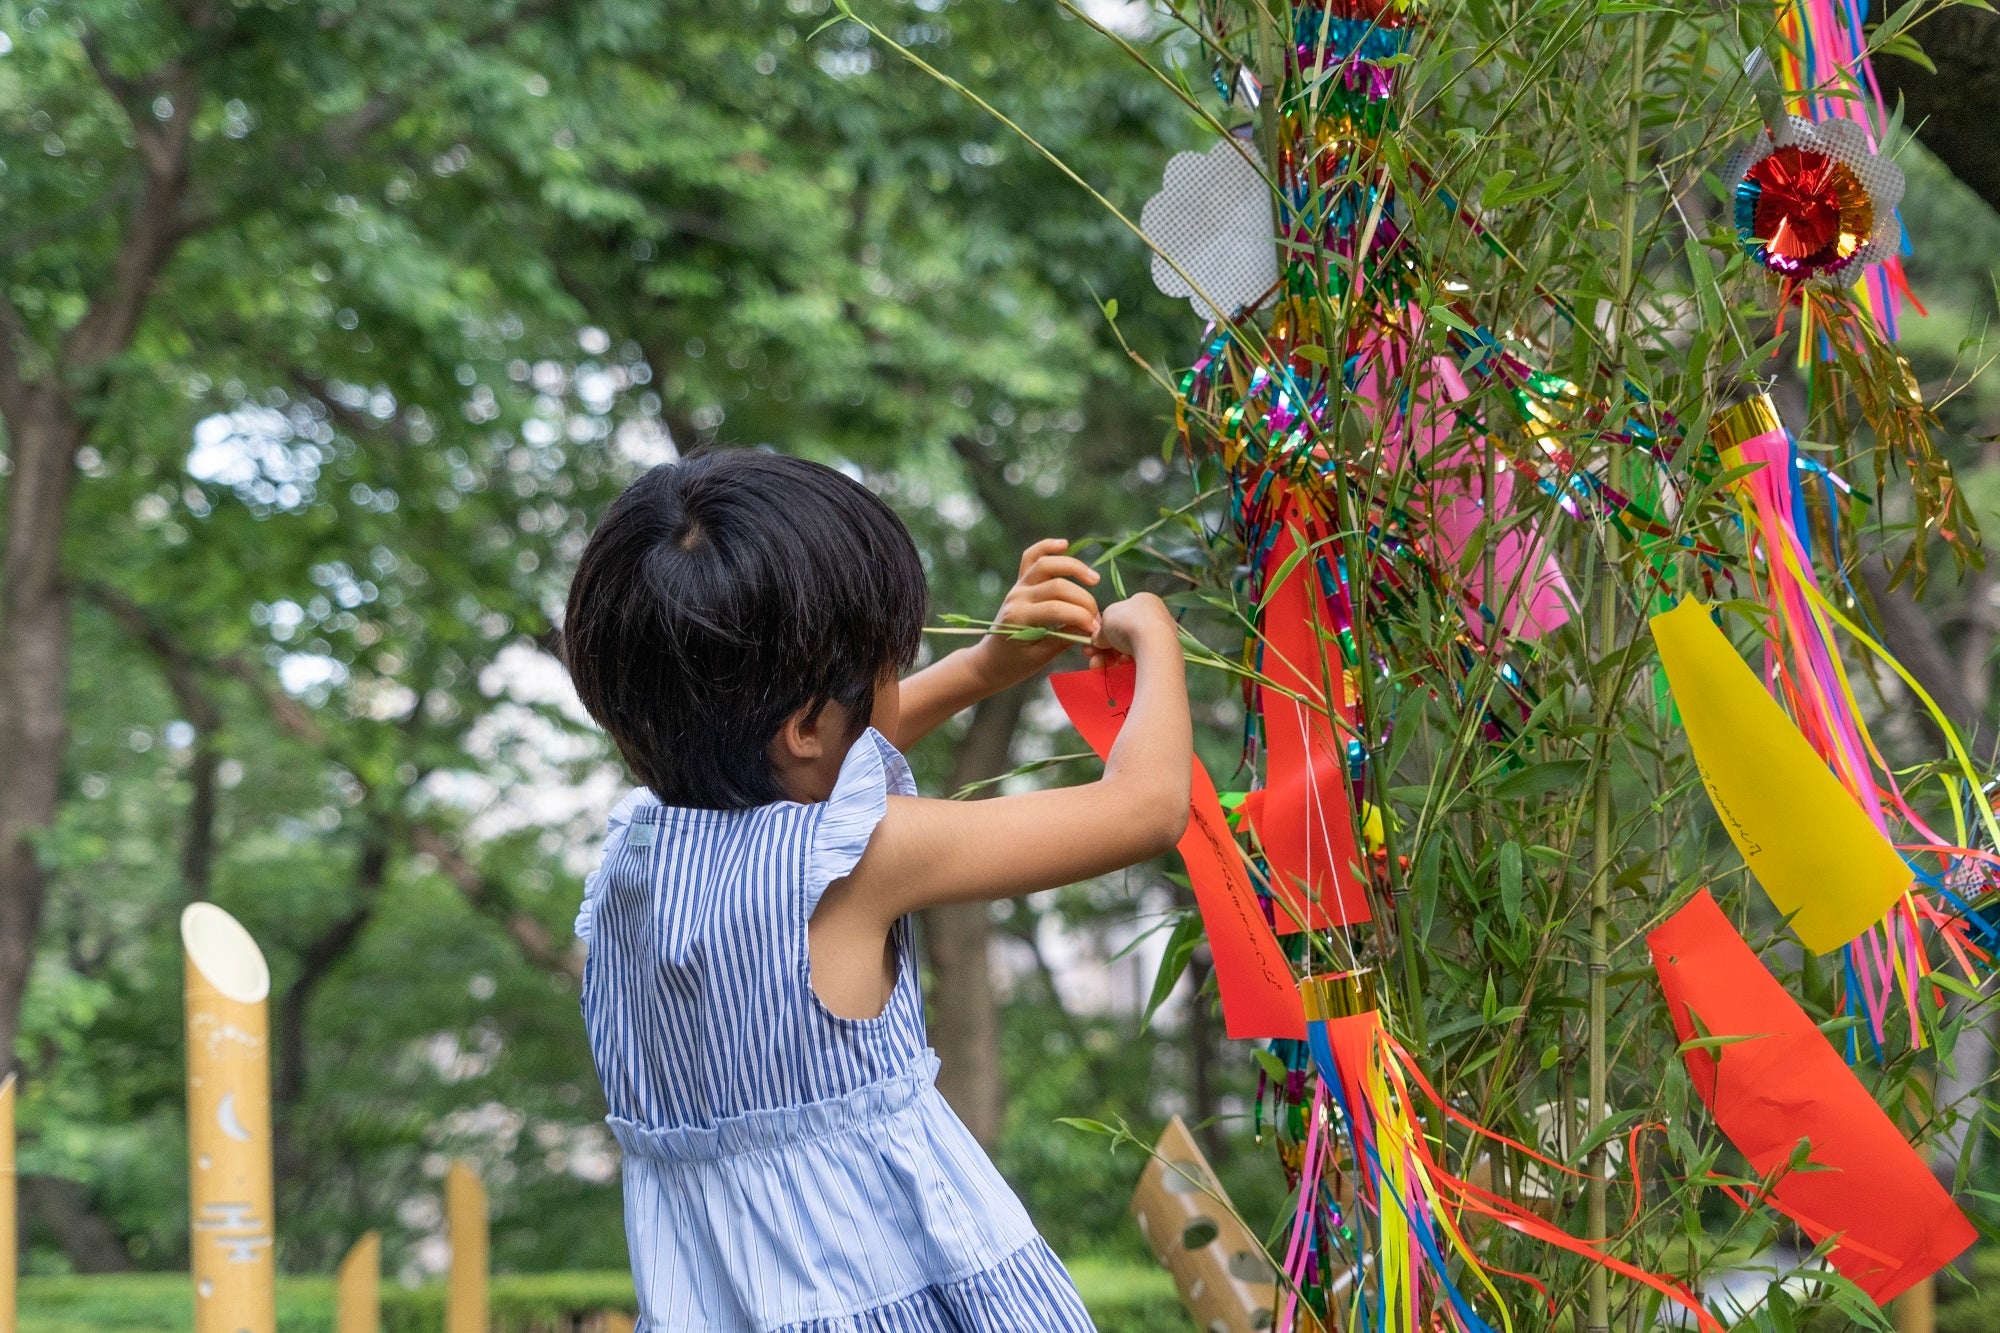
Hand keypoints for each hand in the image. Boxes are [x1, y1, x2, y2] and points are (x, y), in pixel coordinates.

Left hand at [969, 538, 1102, 689]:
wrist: (989, 661)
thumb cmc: (1014, 665)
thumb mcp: (1041, 657)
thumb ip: (1065, 638)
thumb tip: (1092, 626)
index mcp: (1019, 618)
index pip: (1058, 609)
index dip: (1082, 617)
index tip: (1097, 631)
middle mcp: (1017, 597)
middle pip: (1058, 587)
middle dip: (1084, 601)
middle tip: (1097, 618)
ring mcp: (1017, 586)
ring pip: (1046, 564)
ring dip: (1074, 567)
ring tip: (1094, 579)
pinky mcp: (1019, 582)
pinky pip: (1030, 557)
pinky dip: (1046, 546)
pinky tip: (1064, 544)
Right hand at [1088, 592, 1179, 665]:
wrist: (1154, 644)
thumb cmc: (1128, 623)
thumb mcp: (1105, 620)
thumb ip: (1100, 630)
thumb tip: (1097, 640)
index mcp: (1144, 600)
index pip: (1121, 614)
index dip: (1105, 628)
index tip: (1094, 641)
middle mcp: (1156, 615)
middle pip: (1124, 632)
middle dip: (1104, 646)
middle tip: (1091, 655)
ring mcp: (1162, 634)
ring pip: (1130, 646)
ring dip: (1112, 656)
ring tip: (1100, 664)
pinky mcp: (1164, 652)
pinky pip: (1141, 656)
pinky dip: (1128, 661)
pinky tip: (1121, 665)